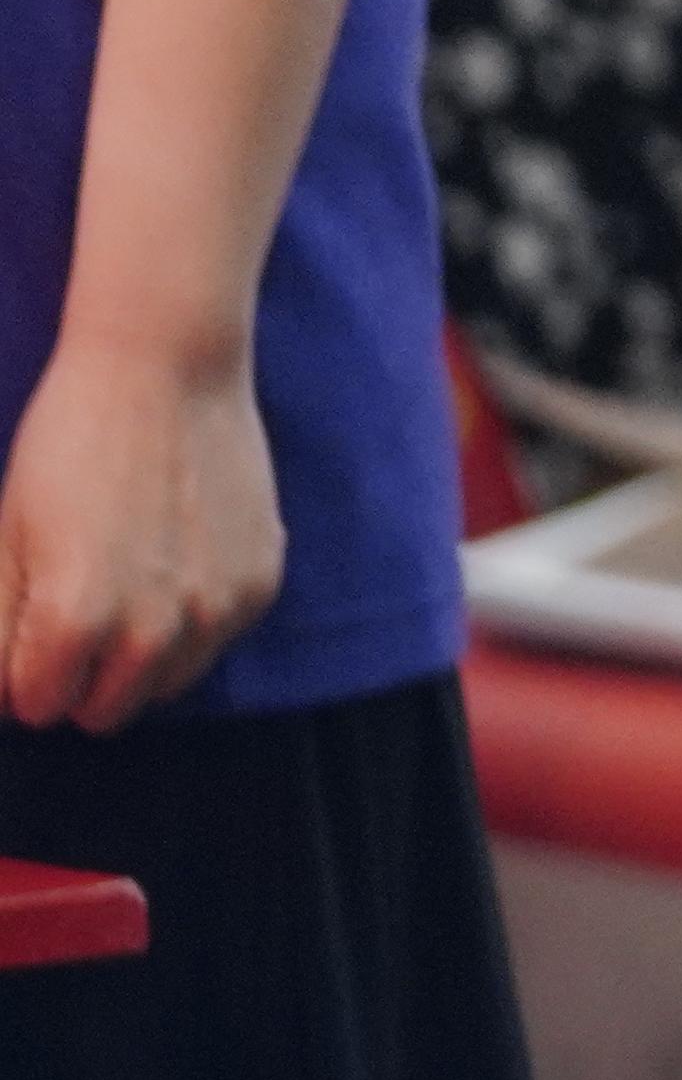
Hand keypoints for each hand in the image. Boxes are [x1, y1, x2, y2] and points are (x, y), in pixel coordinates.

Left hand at [0, 337, 280, 732]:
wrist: (168, 367)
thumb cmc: (71, 444)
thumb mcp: (6, 536)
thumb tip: (3, 690)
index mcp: (76, 621)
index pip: (34, 708)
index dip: (18, 673)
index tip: (24, 625)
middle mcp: (155, 630)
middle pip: (103, 712)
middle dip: (76, 678)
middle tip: (70, 610)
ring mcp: (217, 609)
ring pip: (163, 686)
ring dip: (136, 657)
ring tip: (124, 582)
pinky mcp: (259, 583)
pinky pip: (214, 640)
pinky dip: (188, 620)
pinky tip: (172, 556)